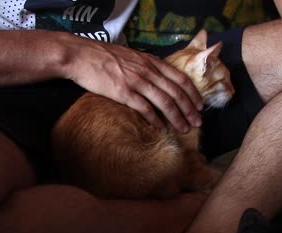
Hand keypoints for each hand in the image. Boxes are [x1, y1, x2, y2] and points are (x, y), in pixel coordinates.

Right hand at [63, 37, 202, 132]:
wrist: (82, 55)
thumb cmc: (104, 57)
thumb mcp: (132, 57)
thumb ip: (146, 67)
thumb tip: (158, 80)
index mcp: (151, 62)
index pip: (180, 78)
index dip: (193, 93)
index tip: (200, 105)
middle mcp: (148, 71)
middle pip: (176, 92)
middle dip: (190, 109)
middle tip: (198, 122)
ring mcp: (136, 81)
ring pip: (165, 101)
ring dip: (177, 117)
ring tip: (184, 129)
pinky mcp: (123, 92)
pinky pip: (145, 108)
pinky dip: (156, 119)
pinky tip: (161, 128)